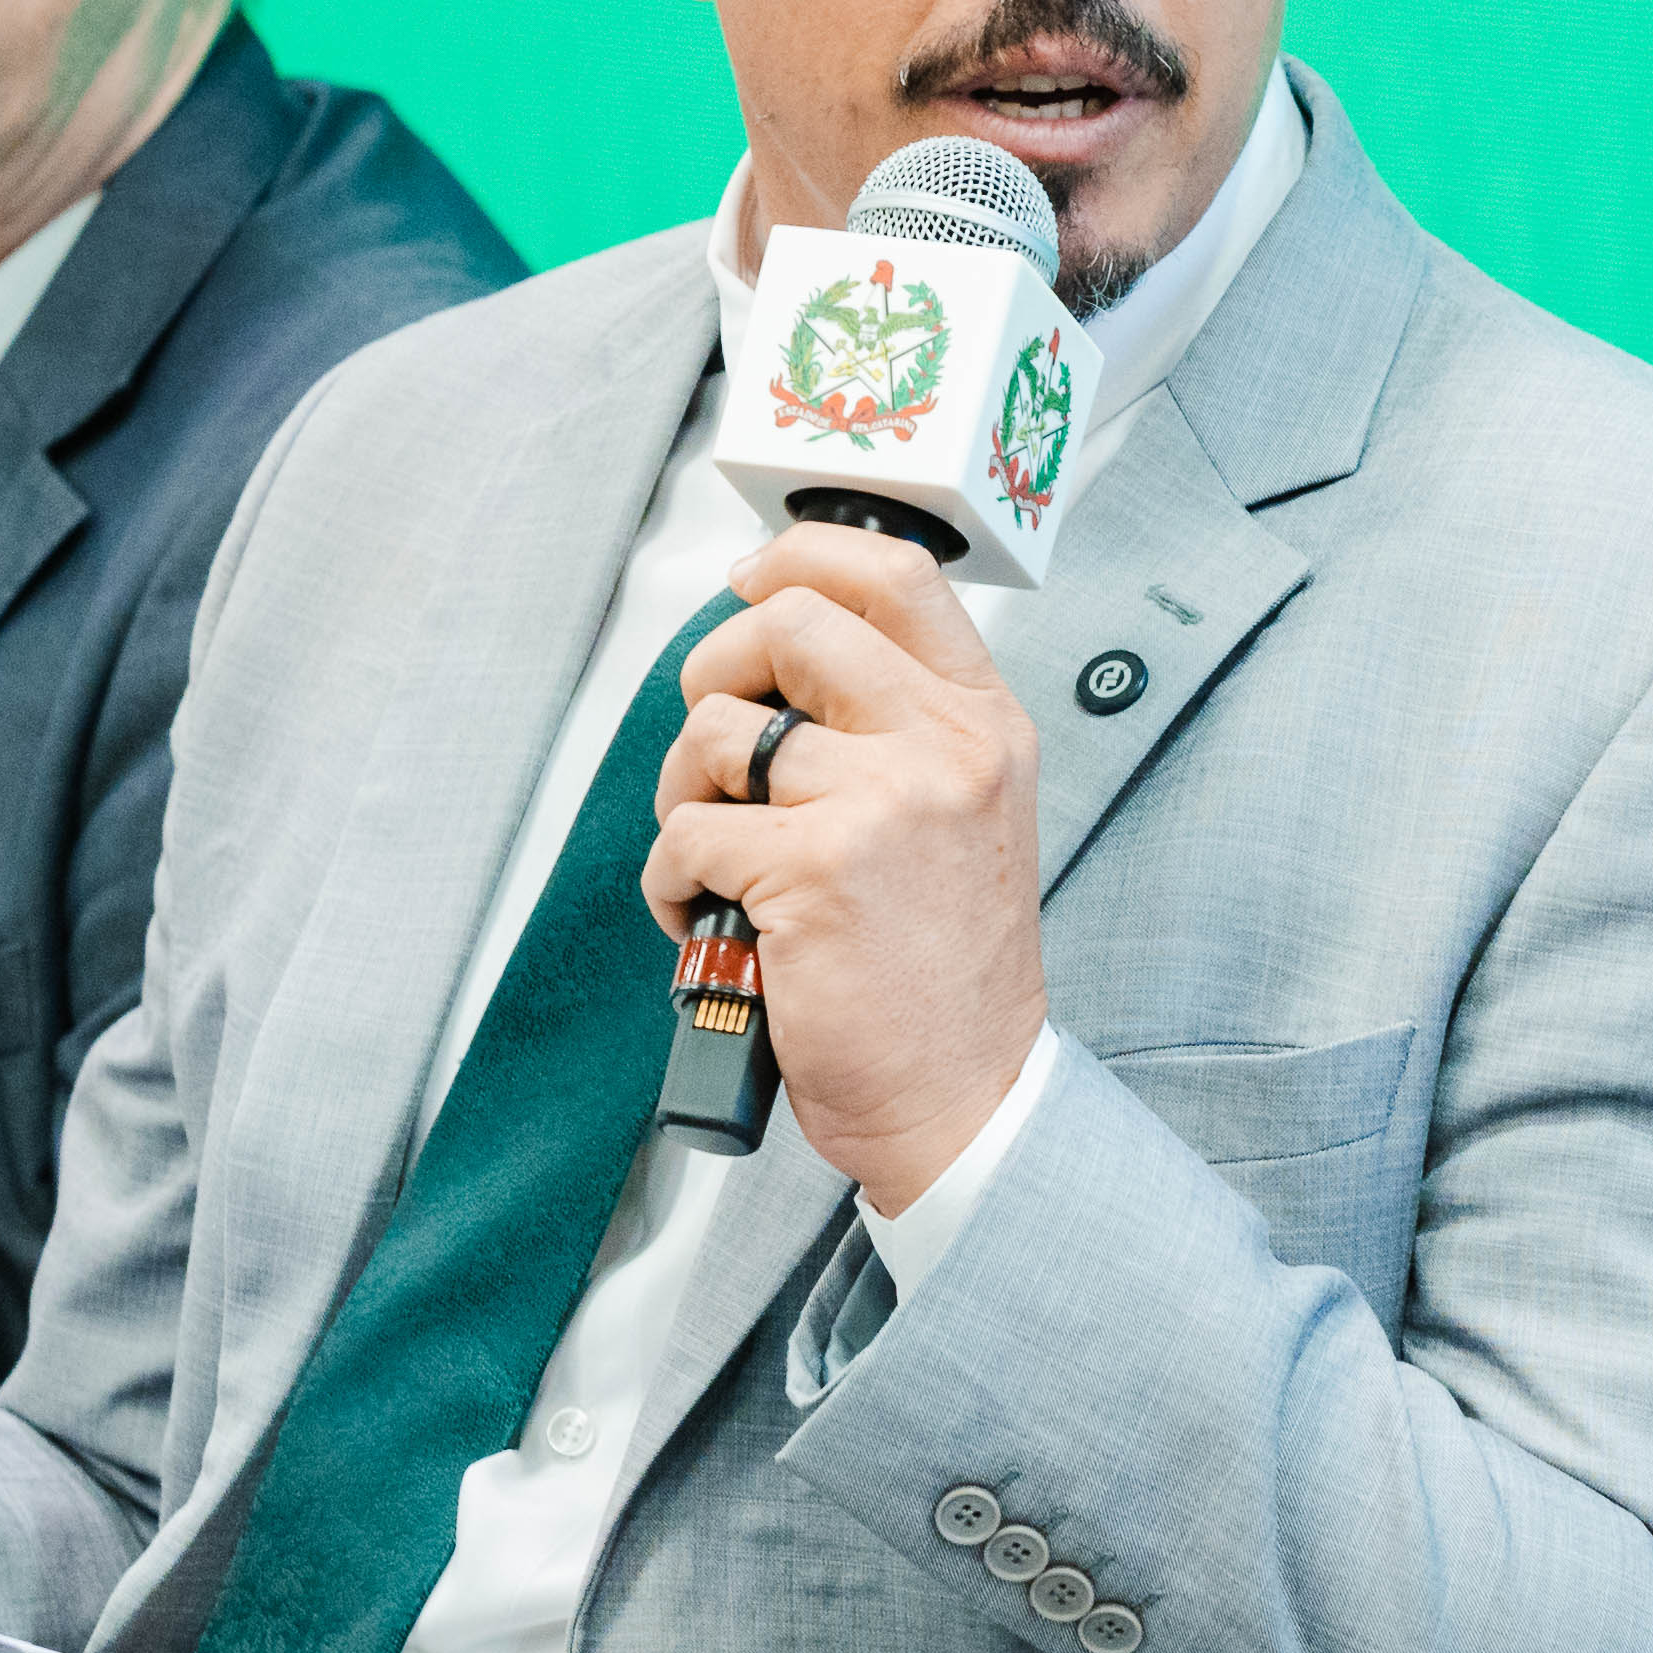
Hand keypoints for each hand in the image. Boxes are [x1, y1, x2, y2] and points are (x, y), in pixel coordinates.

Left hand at [637, 519, 1047, 1211]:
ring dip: (681, 794)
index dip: (799, 557)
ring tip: (709, 855)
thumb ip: (899, 732)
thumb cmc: (946, 974)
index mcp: (984, 725)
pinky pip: (686, 833)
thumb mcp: (965, 819)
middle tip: (712, 745)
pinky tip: (704, 919)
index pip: (895, 574)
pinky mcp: (813, 869)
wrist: (963, 1096)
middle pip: (788, 624)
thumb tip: (777, 666)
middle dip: (715, 672)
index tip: (750, 583)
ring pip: (718, 731)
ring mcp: (882, 801)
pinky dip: (668, 881)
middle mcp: (945, 746)